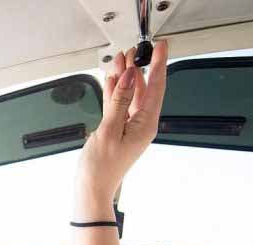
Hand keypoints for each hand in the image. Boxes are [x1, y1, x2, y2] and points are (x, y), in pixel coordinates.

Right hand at [76, 41, 168, 204]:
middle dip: (139, 67)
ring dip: (125, 77)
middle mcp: (142, 124)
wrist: (92, 189)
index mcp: (146, 125)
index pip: (156, 88)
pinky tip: (111, 78)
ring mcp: (130, 126)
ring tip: (120, 58)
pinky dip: (115, 91)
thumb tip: (129, 76)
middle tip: (135, 49)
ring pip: (130, 94)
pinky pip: (119, 104)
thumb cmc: (101, 168)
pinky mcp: (118, 129)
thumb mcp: (109, 130)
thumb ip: (119, 101)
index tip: (160, 47)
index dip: (159, 65)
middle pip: (144, 89)